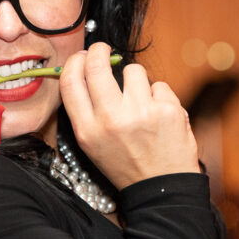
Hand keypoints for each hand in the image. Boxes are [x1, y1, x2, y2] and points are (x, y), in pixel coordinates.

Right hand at [59, 43, 199, 189]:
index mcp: (87, 130)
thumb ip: (85, 110)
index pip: (70, 81)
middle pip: (97, 65)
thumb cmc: (125, 163)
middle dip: (100, 51)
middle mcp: (111, 119)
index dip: (75, 61)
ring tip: (139, 100)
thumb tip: (83, 69)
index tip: (82, 56)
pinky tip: (158, 114)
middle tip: (104, 51)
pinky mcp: (167, 110)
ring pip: (133, 70)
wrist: (161, 187)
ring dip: (136, 80)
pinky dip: (158, 96)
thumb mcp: (92, 144)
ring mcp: (141, 113)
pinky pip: (158, 85)